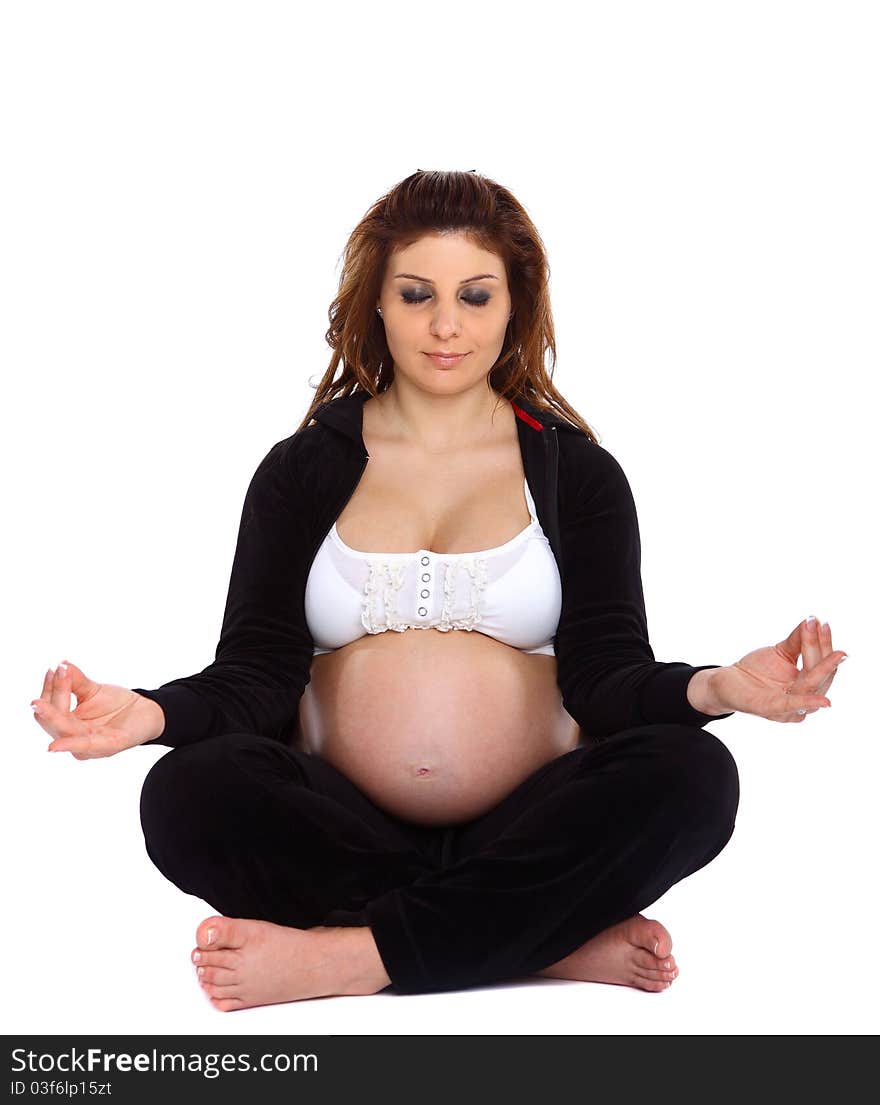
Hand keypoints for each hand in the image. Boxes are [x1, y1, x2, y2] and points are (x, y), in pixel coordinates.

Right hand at [31, 660, 164, 758]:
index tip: (54, 667)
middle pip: (53, 720)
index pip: (50, 708)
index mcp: (68, 725)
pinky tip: (54, 746)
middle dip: (49, 699)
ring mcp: (90, 745)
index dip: (50, 688)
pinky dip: (70, 745)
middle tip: (51, 674)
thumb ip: (76, 680)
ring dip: (52, 716)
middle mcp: (74, 738)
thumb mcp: (92, 690)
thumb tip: (61, 665)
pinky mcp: (108, 746)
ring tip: (38, 704)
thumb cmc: (115, 704)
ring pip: (65, 731)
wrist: (146, 711)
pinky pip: (86, 746)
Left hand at [709, 617, 847, 722]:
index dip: (823, 643)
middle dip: (823, 651)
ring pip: (810, 687)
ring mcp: (787, 707)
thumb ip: (797, 640)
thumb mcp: (780, 652)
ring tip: (837, 654)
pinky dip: (806, 702)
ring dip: (822, 669)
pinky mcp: (769, 709)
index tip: (822, 622)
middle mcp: (802, 699)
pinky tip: (824, 701)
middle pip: (820, 675)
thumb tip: (812, 621)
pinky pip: (790, 706)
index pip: (821, 663)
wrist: (727, 682)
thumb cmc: (758, 669)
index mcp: (807, 685)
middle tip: (823, 627)